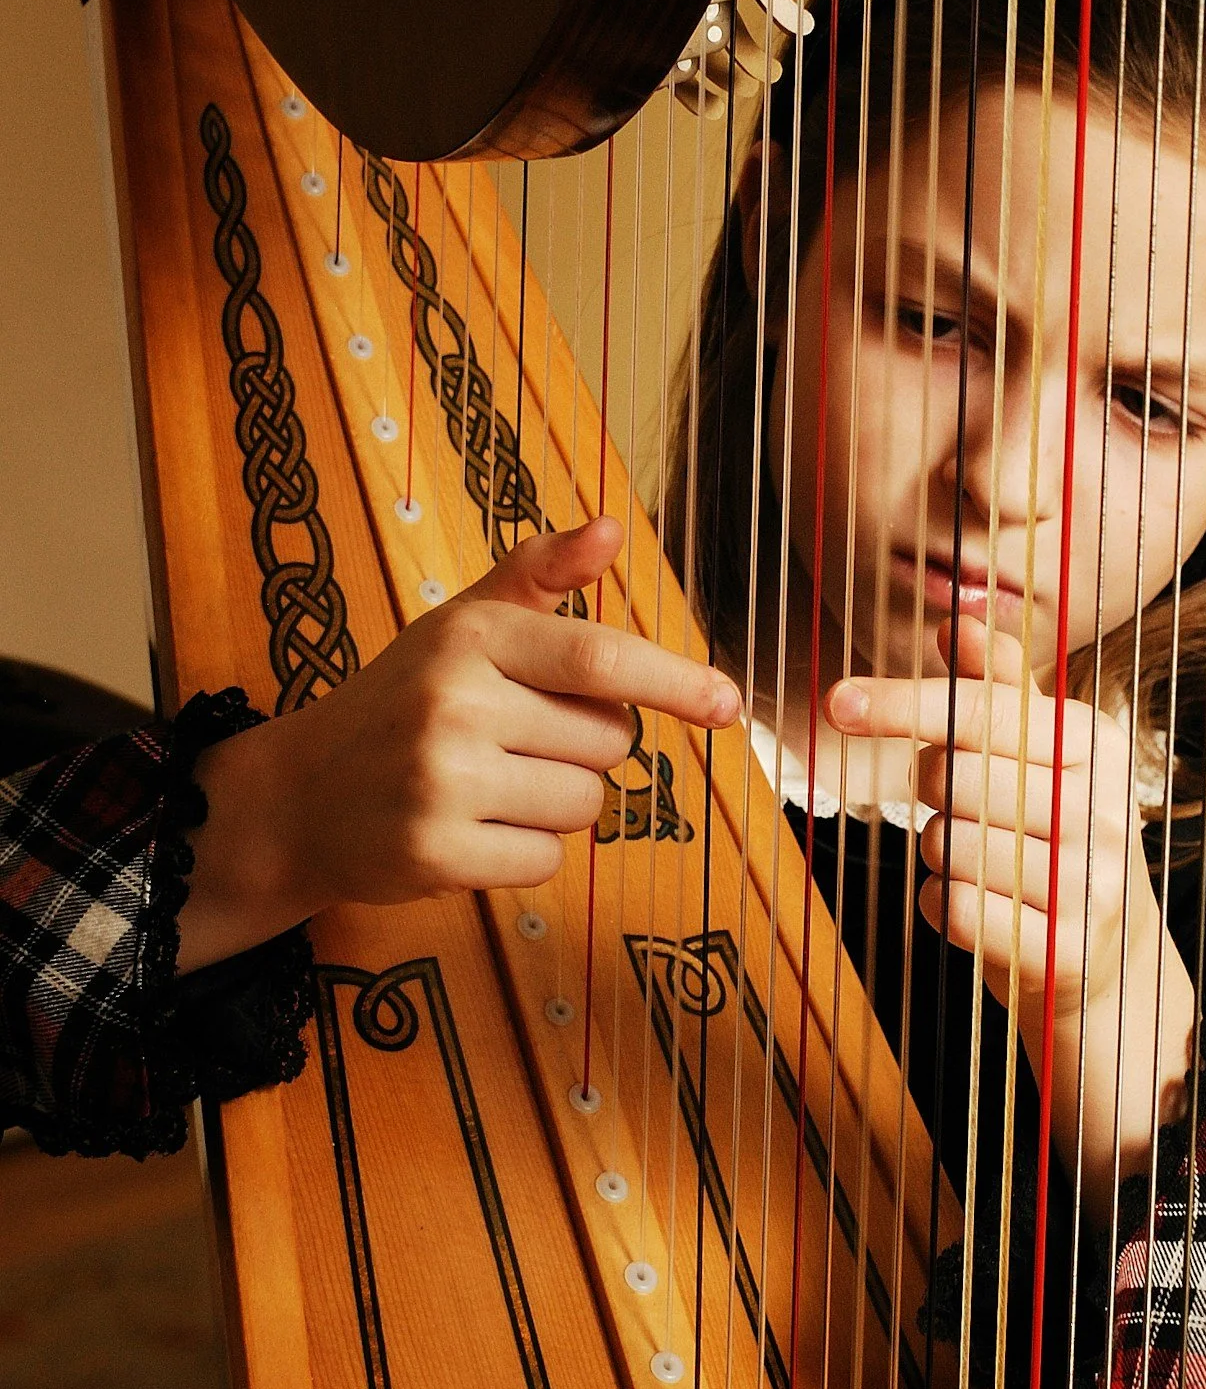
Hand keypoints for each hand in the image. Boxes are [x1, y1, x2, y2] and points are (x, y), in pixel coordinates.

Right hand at [180, 518, 741, 970]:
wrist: (295, 797)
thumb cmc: (402, 702)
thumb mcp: (462, 626)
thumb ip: (539, 575)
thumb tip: (612, 528)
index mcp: (470, 637)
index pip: (600, 660)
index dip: (674, 682)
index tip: (727, 704)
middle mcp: (454, 702)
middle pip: (609, 742)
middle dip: (585, 749)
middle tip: (513, 743)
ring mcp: (441, 780)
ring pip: (585, 805)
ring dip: (556, 805)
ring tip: (487, 787)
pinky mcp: (434, 853)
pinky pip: (547, 859)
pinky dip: (524, 854)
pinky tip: (470, 831)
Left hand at [825, 616, 1193, 1207]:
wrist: (1112, 957)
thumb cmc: (1054, 836)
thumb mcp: (1042, 753)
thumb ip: (999, 684)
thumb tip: (957, 615)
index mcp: (1095, 742)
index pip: (984, 709)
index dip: (905, 703)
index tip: (837, 702)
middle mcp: (1104, 807)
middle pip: (954, 777)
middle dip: (929, 789)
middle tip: (955, 802)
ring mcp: (1090, 883)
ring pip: (947, 847)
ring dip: (938, 854)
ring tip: (978, 862)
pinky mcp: (1065, 950)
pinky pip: (955, 912)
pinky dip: (943, 907)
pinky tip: (974, 907)